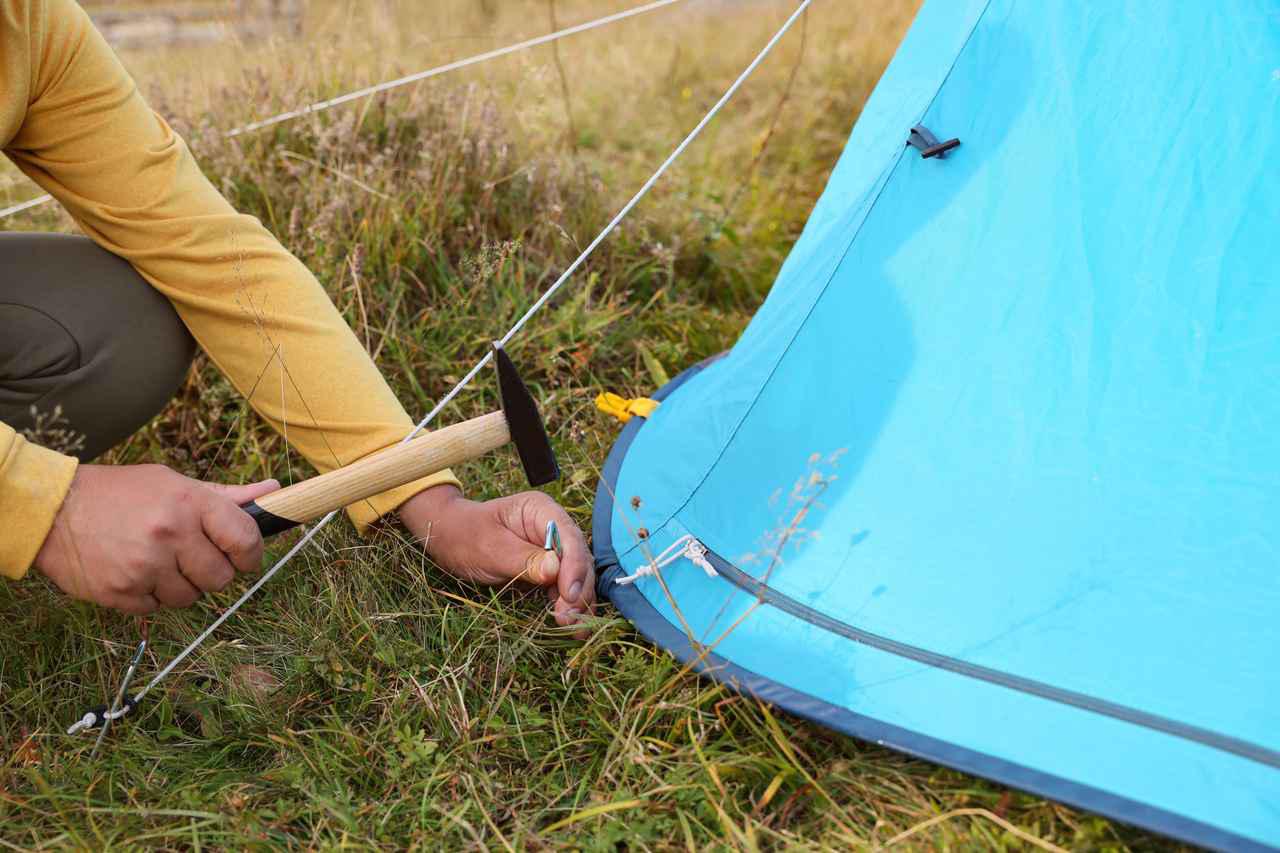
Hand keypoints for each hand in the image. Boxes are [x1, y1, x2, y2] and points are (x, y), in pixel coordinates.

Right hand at [33, 464, 278, 614]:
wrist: (55, 511)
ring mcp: (144, 567)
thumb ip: (226, 496)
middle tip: (195, 558)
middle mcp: (170, 535)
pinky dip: (153, 596)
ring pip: (192, 598)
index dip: (252, 554)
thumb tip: (274, 490)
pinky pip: (157, 609)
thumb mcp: (175, 483)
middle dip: (215, 572)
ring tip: (162, 563)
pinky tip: (138, 573)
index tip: (245, 556)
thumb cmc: (123, 494)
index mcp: (189, 503)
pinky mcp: (121, 593)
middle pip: (222, 577)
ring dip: (184, 586)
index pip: (245, 540)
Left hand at [398, 485, 593, 631]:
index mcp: (541, 510)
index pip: (569, 536)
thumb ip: (524, 559)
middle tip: (569, 618)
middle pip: (578, 558)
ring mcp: (553, 549)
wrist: (449, 539)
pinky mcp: (548, 569)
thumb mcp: (491, 548)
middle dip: (577, 589)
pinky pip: (564, 586)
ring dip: (577, 601)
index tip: (569, 594)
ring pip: (576, 575)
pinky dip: (569, 605)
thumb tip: (555, 569)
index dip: (574, 565)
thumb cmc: (466, 536)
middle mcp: (554, 528)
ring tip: (573, 628)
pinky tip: (570, 624)